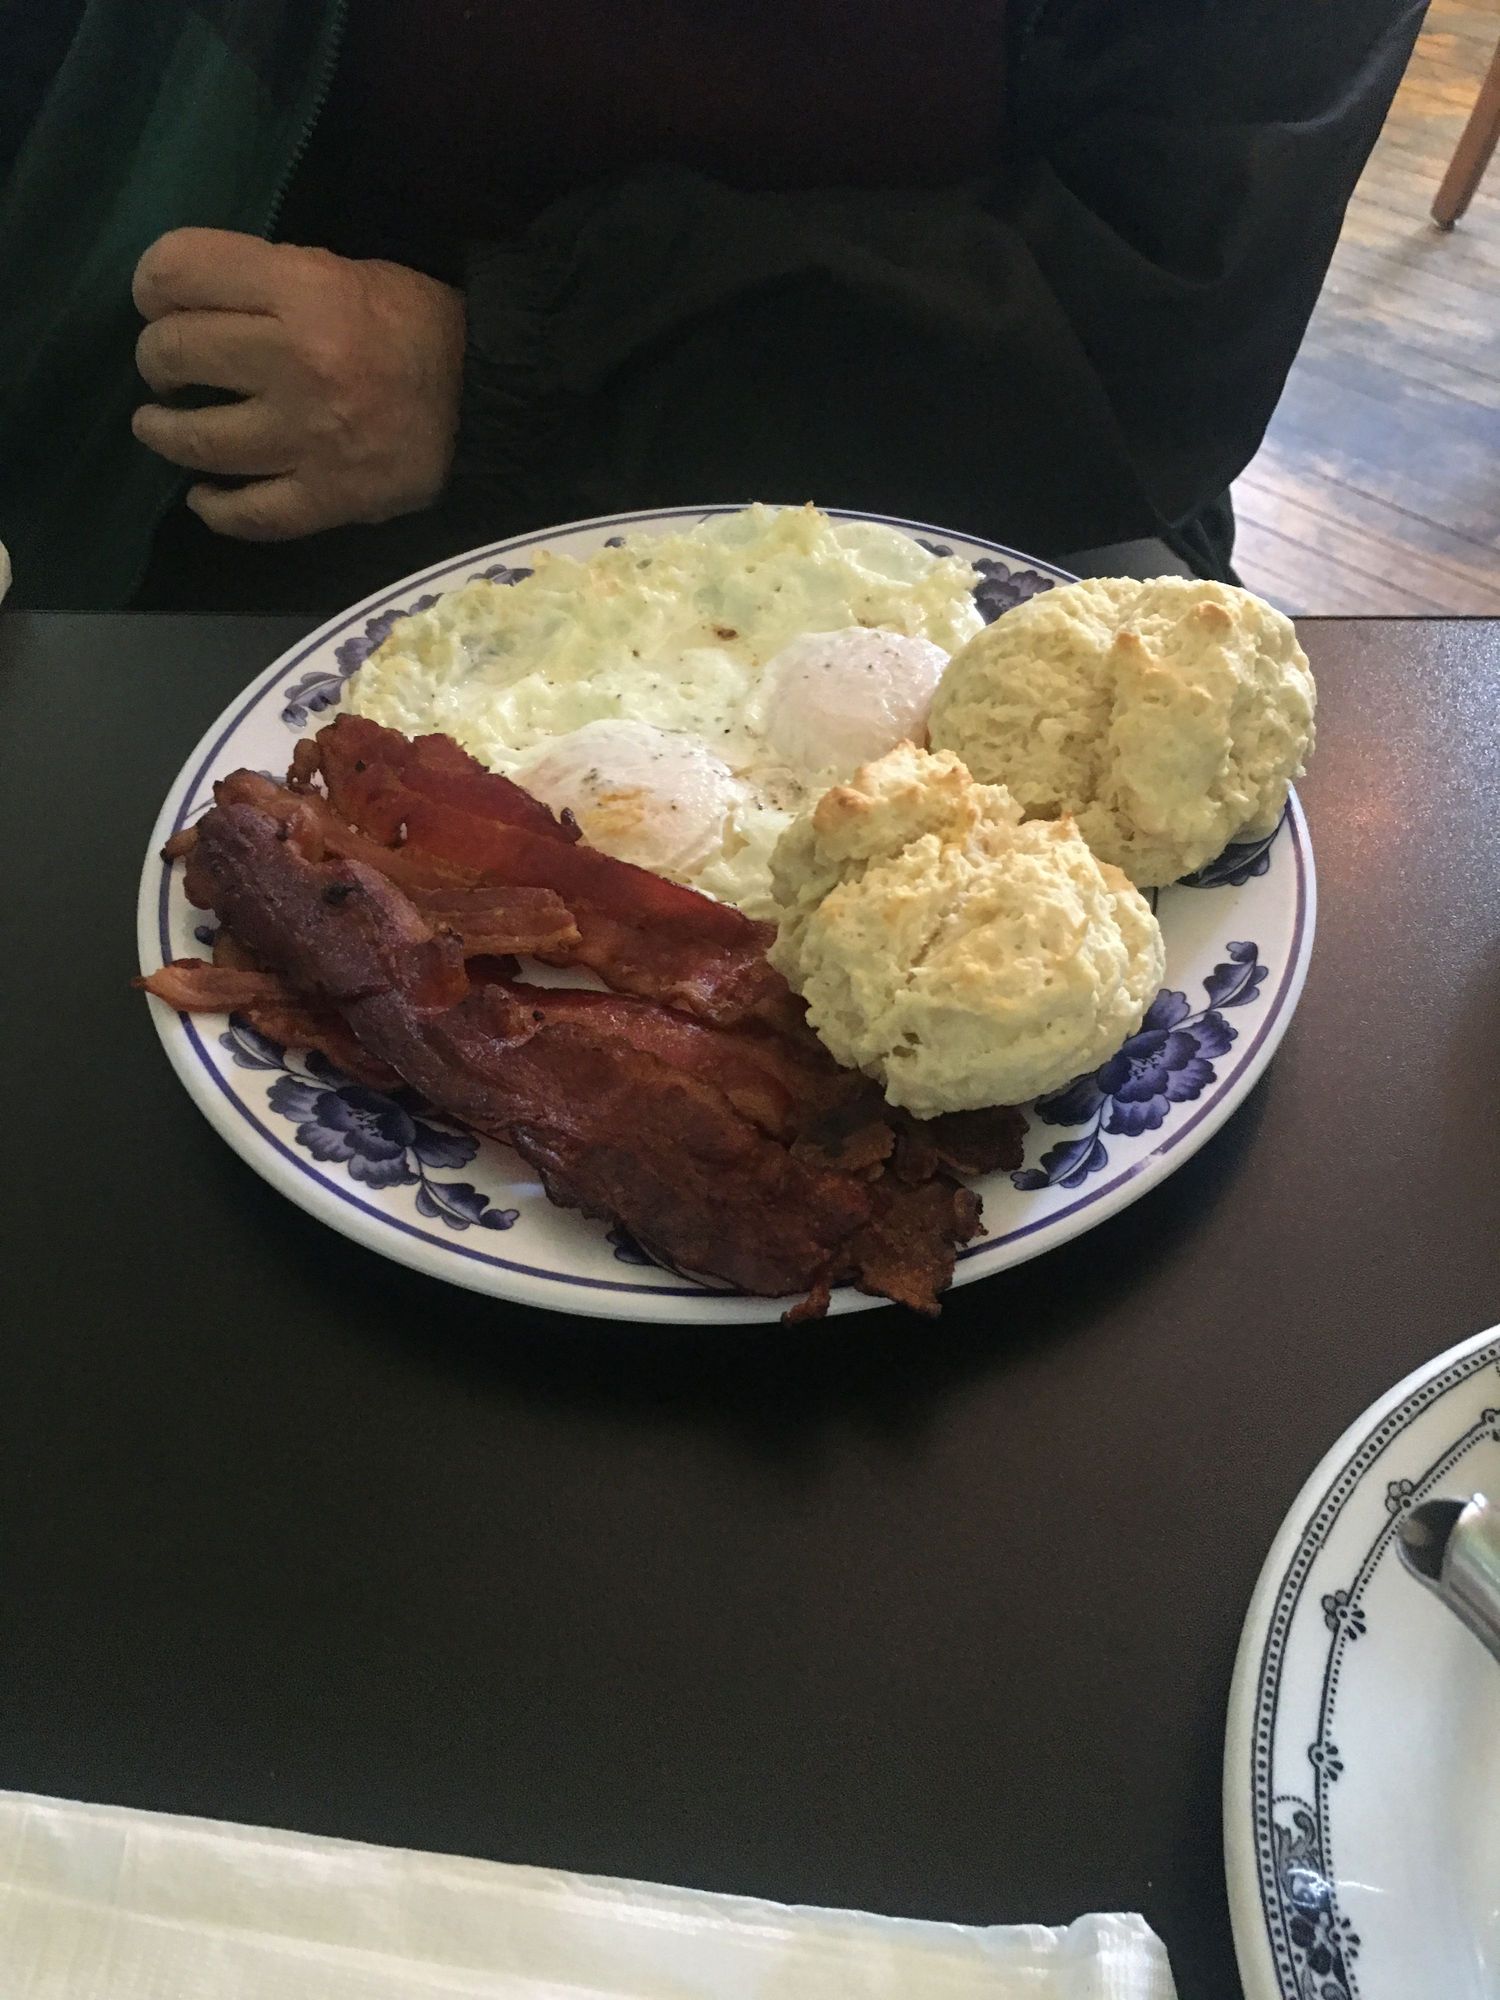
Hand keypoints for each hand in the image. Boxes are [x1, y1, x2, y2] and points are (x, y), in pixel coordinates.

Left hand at [132, 228, 465, 539]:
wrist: (491, 397)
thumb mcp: (341, 271)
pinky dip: (213, 506)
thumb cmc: (416, 325)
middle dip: (158, 357)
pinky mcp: (328, 497)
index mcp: (303, 290)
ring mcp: (309, 438)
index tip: (158, 300)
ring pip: (195, 438)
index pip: (178, 272)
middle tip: (170, 365)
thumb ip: (268, 284)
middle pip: (174, 353)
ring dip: (162, 431)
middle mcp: (297, 361)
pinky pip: (247, 513)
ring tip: (160, 426)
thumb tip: (190, 307)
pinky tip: (204, 494)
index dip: (152, 284)